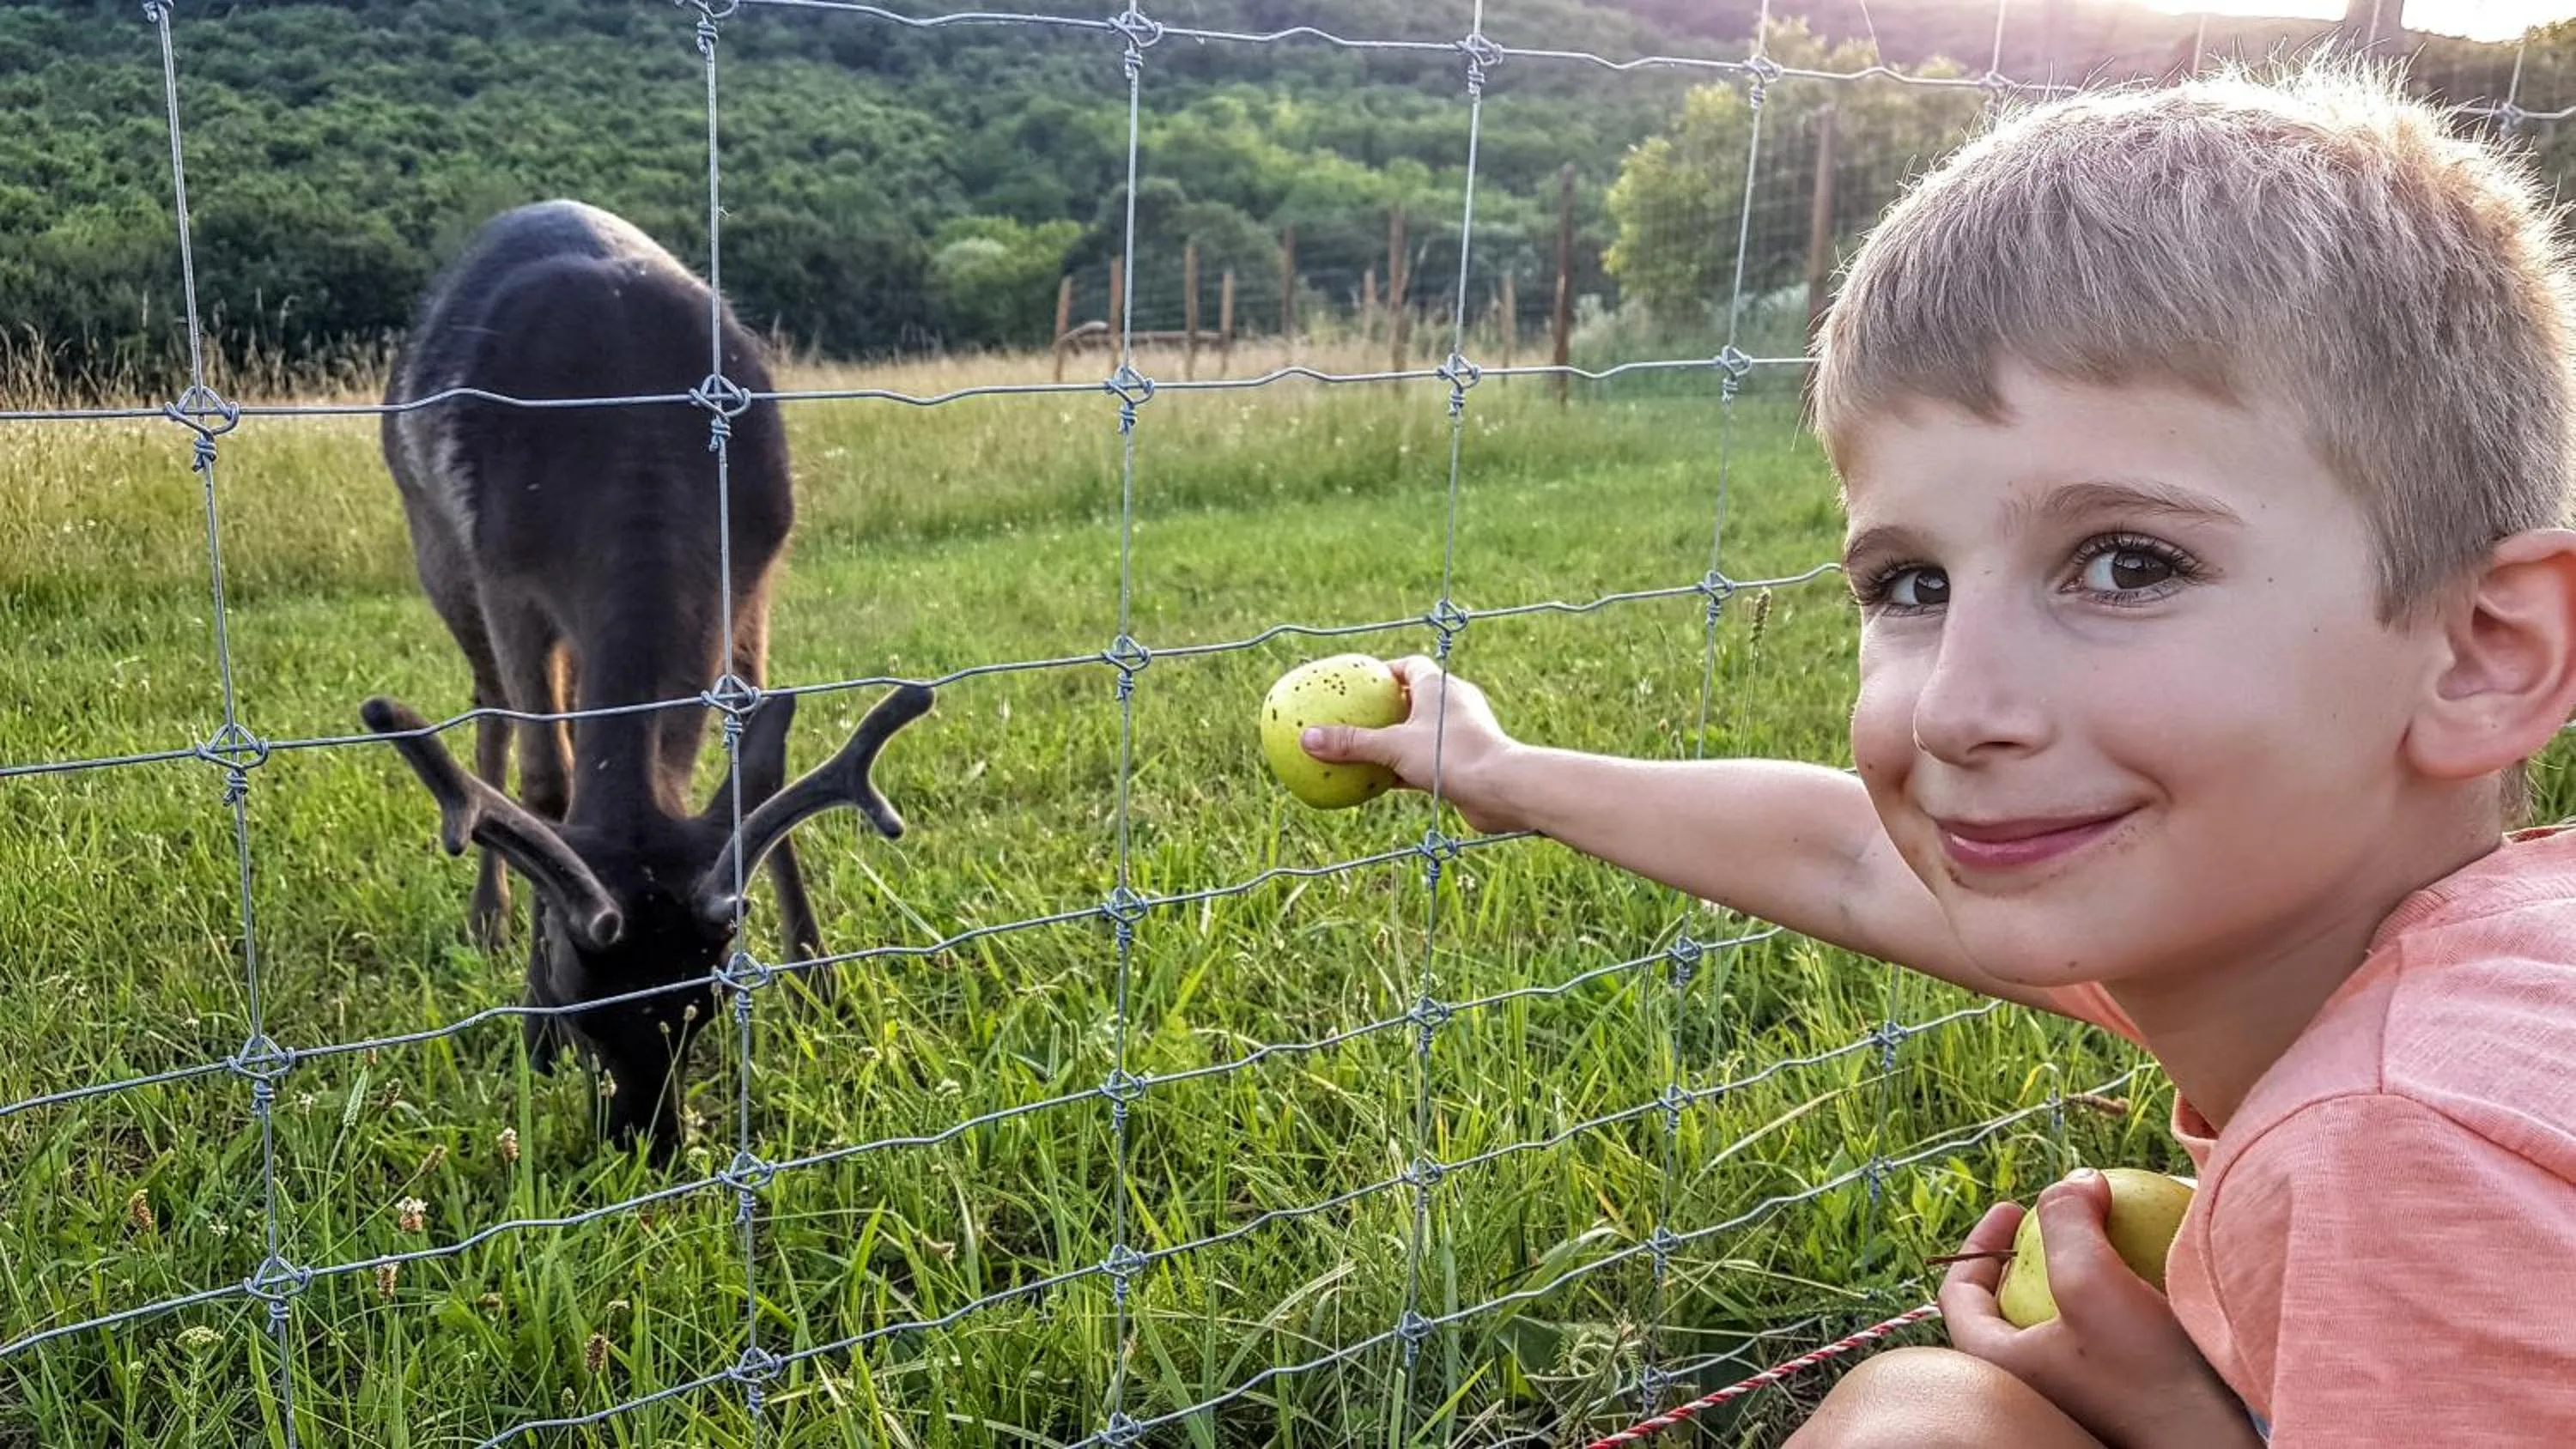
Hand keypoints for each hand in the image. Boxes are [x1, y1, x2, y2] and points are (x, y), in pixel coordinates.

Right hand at [1295, 656, 1522, 832]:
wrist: (1502, 789)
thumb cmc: (1451, 754)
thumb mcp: (1393, 747)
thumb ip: (1351, 743)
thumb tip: (1306, 738)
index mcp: (1438, 686)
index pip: (1410, 666)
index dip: (1385, 671)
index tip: (1360, 683)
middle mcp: (1453, 705)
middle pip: (1413, 699)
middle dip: (1386, 708)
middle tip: (1354, 718)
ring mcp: (1460, 735)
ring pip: (1419, 734)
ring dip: (1395, 742)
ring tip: (1361, 752)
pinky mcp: (1463, 763)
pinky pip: (1426, 762)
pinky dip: (1403, 770)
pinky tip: (1378, 784)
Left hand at [1939, 1171, 2261, 1448]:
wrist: (2215, 1447)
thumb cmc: (2147, 1374)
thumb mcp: (2094, 1283)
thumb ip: (2068, 1222)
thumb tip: (2072, 1181)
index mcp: (1996, 1364)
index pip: (1957, 1291)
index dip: (1980, 1240)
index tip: (2014, 1206)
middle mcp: (2027, 1384)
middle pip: (2008, 1303)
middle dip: (2033, 1254)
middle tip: (2064, 1223)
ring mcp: (2071, 1393)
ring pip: (2059, 1320)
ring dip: (2081, 1275)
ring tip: (2112, 1243)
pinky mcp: (2114, 1397)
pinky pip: (2100, 1339)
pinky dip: (2114, 1303)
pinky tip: (2147, 1281)